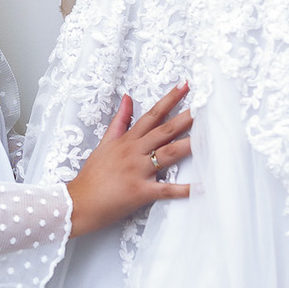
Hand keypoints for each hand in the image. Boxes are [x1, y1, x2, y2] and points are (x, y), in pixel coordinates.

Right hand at [67, 83, 192, 238]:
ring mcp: (138, 171)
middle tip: (206, 105)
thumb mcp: (104, 143)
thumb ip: (119, 121)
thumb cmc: (92, 176)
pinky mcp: (141, 192)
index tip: (185, 85)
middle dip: (186, 117)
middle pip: (165, 130)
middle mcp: (135, 152)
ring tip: (210, 137)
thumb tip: (127, 98)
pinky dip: (185, 190)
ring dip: (190, 145)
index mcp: (127, 141)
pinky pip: (167, 190)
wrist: (78, 202)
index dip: (170, 99)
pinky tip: (202, 187)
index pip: (152, 115)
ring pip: (169, 154)